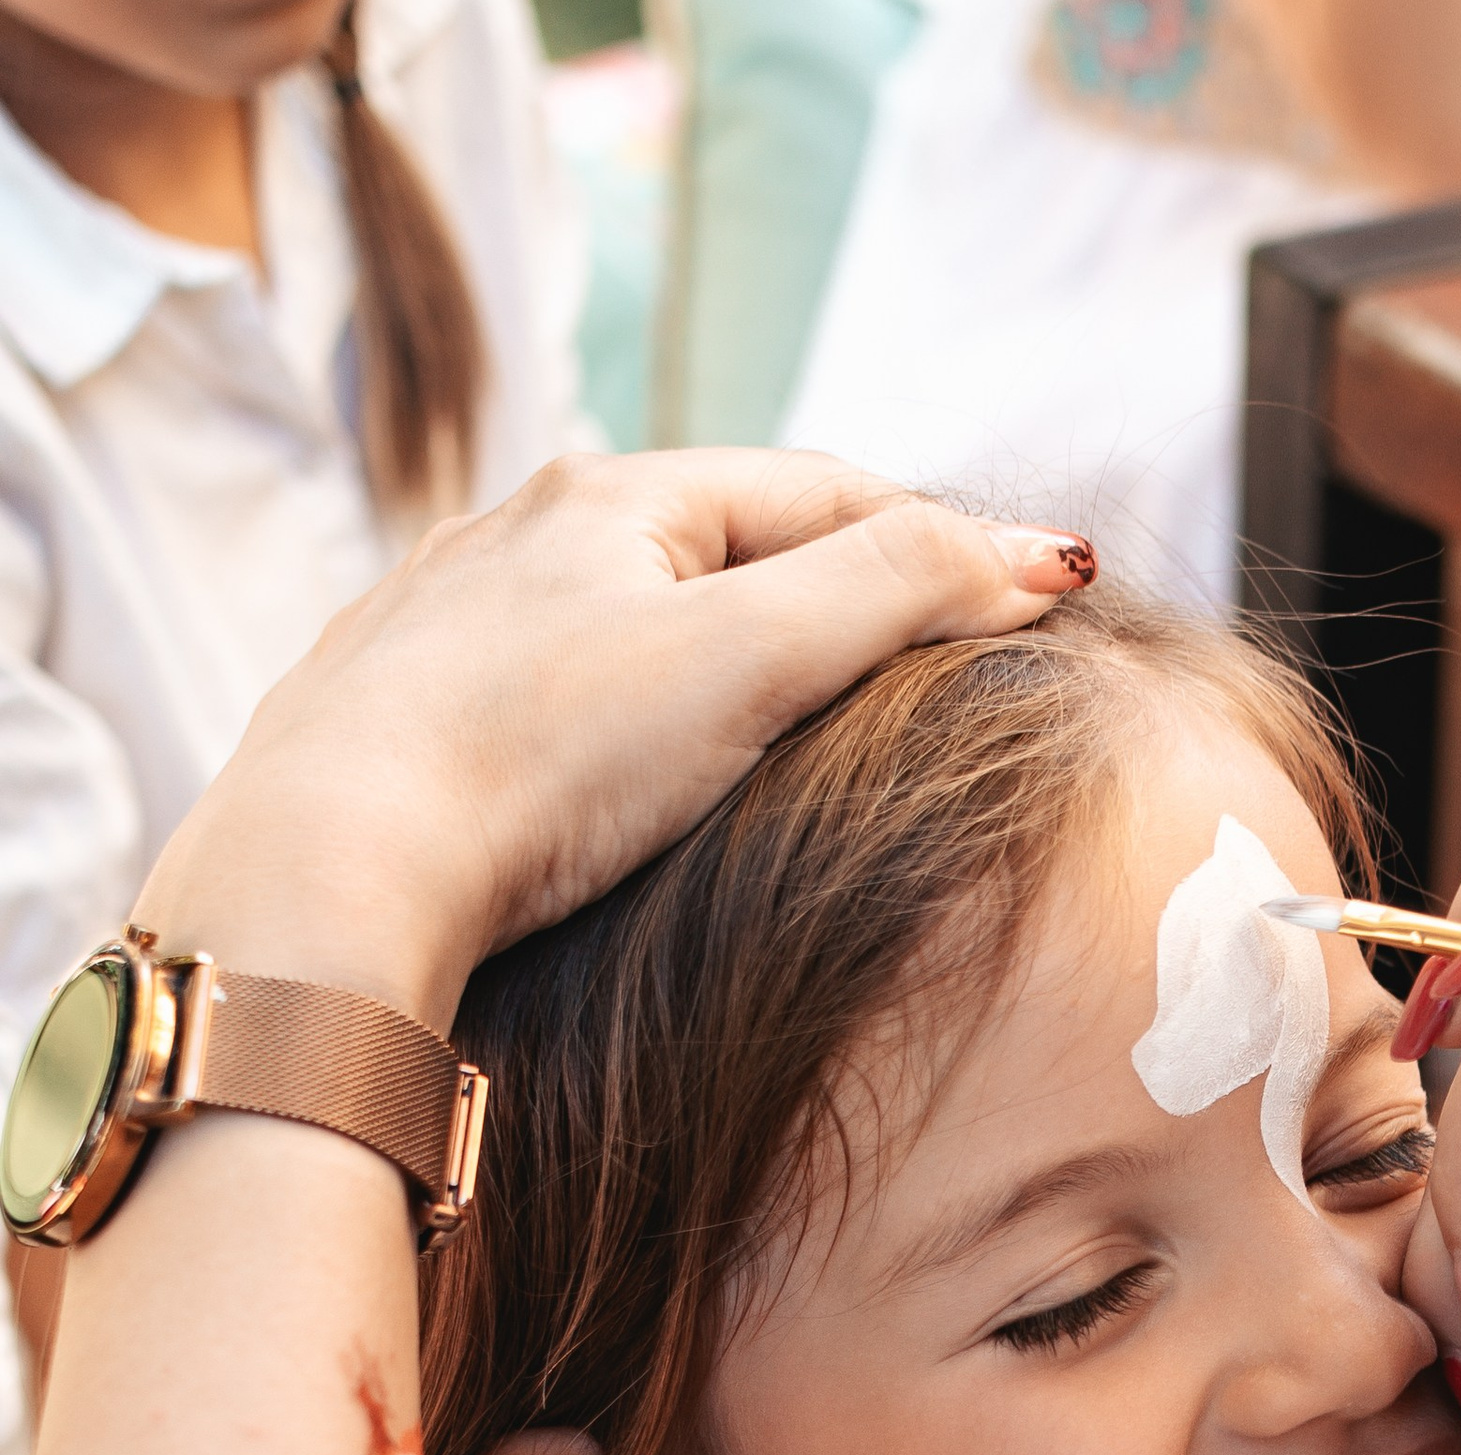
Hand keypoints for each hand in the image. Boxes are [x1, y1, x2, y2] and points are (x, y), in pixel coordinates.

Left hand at [128, 453, 1096, 1026]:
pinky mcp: (398, 724)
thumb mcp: (750, 659)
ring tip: (791, 722)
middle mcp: (519, 534)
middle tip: (930, 661)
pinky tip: (624, 779)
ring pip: (624, 621)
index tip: (1028, 599)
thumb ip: (901, 592)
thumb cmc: (541, 762)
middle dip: (831, 591)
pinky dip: (619, 723)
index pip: (822, 491)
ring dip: (717, 655)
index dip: (938, 541)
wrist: (330, 872)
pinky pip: (544, 701)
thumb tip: (1045, 559)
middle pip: (722, 546)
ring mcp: (449, 627)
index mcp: (613, 494)